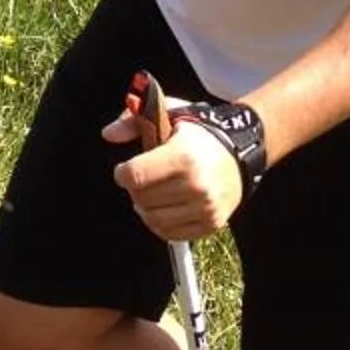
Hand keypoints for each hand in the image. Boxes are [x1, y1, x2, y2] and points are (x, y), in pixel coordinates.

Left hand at [105, 94, 246, 240]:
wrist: (241, 151)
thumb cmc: (201, 134)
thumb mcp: (170, 114)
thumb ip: (134, 120)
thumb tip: (108, 134)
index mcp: (184, 157)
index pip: (135, 175)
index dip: (122, 173)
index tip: (124, 170)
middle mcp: (196, 185)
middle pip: (141, 199)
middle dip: (135, 189)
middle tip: (142, 180)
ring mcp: (205, 208)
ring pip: (153, 219)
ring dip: (146, 207)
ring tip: (153, 193)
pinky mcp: (210, 223)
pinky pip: (170, 234)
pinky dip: (160, 223)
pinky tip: (164, 207)